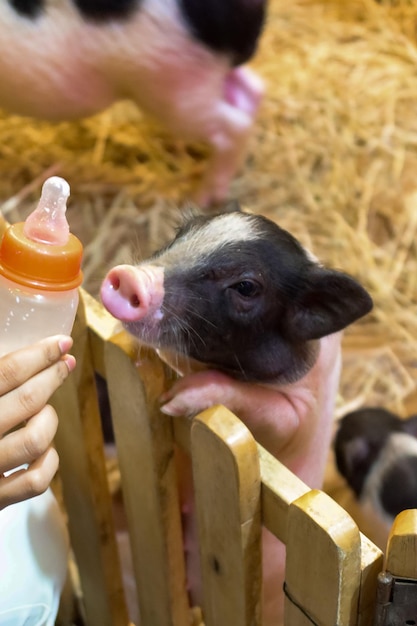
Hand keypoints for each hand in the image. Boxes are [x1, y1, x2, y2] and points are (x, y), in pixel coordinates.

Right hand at [0, 335, 75, 509]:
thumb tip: (23, 356)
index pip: (8, 371)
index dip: (40, 354)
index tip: (62, 342)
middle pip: (28, 400)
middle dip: (52, 376)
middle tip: (66, 362)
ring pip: (36, 439)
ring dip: (48, 419)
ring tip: (43, 411)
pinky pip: (37, 480)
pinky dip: (49, 461)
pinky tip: (44, 449)